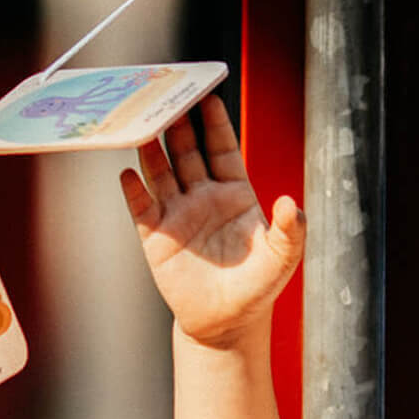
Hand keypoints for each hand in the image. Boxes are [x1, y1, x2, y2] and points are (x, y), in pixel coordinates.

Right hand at [119, 96, 304, 348]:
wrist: (225, 323)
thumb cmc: (257, 288)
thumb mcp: (283, 258)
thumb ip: (290, 230)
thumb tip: (292, 202)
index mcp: (235, 194)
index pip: (222, 149)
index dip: (215, 124)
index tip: (207, 95)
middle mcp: (203, 197)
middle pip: (186, 153)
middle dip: (177, 126)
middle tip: (168, 99)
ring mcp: (177, 215)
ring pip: (161, 173)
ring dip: (152, 150)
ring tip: (142, 125)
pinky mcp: (155, 238)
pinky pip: (141, 207)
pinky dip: (133, 190)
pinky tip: (126, 172)